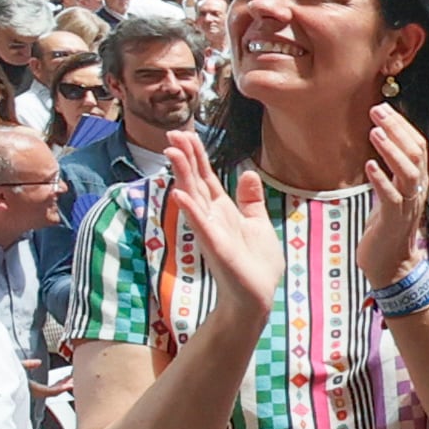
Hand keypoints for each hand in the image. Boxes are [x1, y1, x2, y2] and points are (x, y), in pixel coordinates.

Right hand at [164, 129, 283, 310]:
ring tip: (170, 153)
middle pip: (195, 181)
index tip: (186, 133)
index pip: (206, 177)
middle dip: (185, 157)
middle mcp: (212, 217)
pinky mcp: (215, 246)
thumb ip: (250, 199)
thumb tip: (247, 173)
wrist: (257, 295)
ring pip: (193, 197)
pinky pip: (201, 225)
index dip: (196, 155)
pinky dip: (191, 209)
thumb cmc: (256, 262)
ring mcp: (211, 231)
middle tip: (172, 134)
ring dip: (182, 175)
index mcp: (223, 209)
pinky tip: (180, 194)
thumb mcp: (257, 223)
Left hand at [353, 105, 428, 290]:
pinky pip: (392, 196)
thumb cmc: (387, 228)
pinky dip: (381, 179)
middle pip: (416, 153)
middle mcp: (418, 190)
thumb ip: (390, 171)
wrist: (392, 265)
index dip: (402, 125)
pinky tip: (369, 165)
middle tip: (377, 110)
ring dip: (392, 150)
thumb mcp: (391, 194)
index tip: (383, 108)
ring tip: (374, 132)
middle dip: (397, 129)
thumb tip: (380, 145)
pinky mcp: (394, 220)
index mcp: (418, 182)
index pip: (418, 146)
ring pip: (409, 172)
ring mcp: (408, 205)